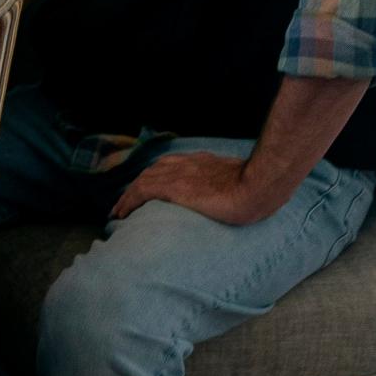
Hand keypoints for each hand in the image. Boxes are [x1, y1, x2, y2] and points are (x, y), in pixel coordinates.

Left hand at [110, 151, 270, 225]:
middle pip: (151, 172)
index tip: (146, 191)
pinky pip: (142, 191)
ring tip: (118, 212)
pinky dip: (129, 201)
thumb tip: (233, 195)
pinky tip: (121, 213)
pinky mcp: (174, 187)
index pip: (169, 167)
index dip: (155, 179)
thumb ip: (229, 183)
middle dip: (137, 187)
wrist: (257, 184)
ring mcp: (178, 173)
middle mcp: (185, 164)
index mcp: (201, 162)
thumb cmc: (257, 186)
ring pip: (142, 181)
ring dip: (128, 196)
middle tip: (125, 203)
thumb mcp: (239, 180)